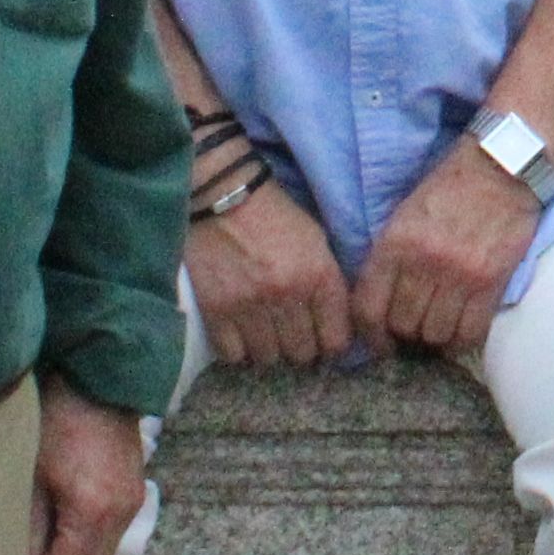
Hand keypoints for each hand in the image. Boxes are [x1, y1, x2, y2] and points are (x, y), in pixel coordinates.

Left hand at [29, 377, 146, 554]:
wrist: (97, 377)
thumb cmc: (56, 419)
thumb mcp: (30, 471)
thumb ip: (27, 520)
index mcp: (93, 510)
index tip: (16, 552)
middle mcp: (120, 512)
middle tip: (31, 545)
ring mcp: (132, 499)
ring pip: (104, 547)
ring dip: (76, 546)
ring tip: (48, 523)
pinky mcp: (135, 487)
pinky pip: (113, 527)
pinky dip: (91, 529)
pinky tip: (68, 507)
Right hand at [188, 177, 351, 367]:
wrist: (223, 195)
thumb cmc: (275, 216)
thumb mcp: (317, 241)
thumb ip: (328, 282)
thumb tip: (337, 325)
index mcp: (319, 275)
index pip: (336, 340)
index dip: (331, 344)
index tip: (323, 340)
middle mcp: (287, 295)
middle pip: (302, 354)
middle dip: (300, 348)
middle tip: (291, 336)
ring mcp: (250, 305)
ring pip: (268, 358)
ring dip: (269, 350)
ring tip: (265, 334)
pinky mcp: (216, 310)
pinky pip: (233, 355)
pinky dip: (238, 350)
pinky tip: (241, 334)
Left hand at [355, 144, 540, 357]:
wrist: (503, 166)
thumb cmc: (451, 186)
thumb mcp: (405, 213)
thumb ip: (389, 255)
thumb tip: (380, 301)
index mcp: (395, 243)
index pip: (369, 307)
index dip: (370, 335)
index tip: (378, 342)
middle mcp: (424, 262)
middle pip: (403, 325)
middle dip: (405, 335)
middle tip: (413, 331)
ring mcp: (459, 274)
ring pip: (435, 333)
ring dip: (434, 338)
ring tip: (438, 329)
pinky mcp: (492, 281)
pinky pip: (471, 331)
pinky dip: (463, 341)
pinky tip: (460, 334)